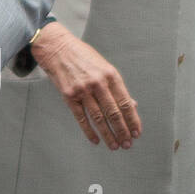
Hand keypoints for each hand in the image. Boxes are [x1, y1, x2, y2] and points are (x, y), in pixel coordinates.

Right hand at [32, 22, 141, 149]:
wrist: (58, 48)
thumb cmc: (83, 57)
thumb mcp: (104, 67)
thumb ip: (117, 87)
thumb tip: (132, 105)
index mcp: (111, 75)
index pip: (125, 103)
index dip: (132, 120)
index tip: (136, 132)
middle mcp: (98, 83)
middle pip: (113, 113)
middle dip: (122, 131)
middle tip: (127, 144)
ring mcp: (83, 90)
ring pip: (98, 118)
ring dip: (108, 134)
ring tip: (114, 146)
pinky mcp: (69, 96)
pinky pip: (81, 118)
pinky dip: (89, 131)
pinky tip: (95, 140)